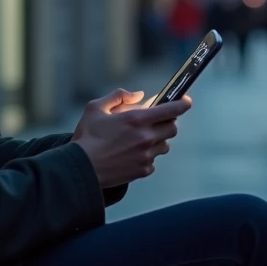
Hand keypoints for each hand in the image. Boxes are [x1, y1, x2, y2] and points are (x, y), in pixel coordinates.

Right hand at [72, 89, 191, 188]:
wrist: (81, 168)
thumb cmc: (86, 137)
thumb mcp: (96, 108)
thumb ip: (119, 96)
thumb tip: (139, 95)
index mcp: (137, 119)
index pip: (172, 109)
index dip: (183, 103)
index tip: (186, 101)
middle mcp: (146, 137)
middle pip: (173, 128)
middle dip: (168, 122)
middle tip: (155, 121)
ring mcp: (146, 156)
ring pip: (164, 145)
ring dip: (157, 140)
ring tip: (139, 140)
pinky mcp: (143, 170)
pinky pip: (153, 161)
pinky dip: (147, 157)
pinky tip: (131, 155)